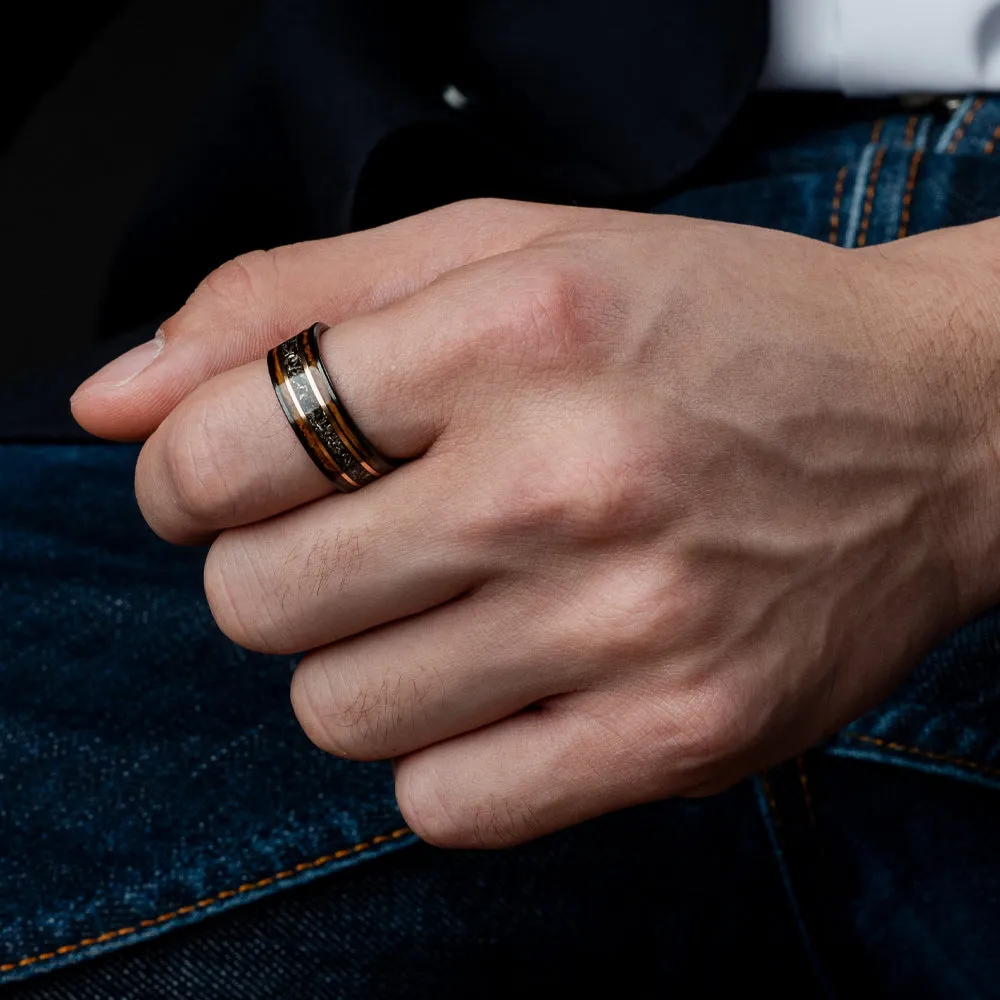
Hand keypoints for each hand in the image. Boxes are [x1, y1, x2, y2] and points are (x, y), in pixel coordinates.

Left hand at [71, 199, 999, 846]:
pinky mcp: (681, 734)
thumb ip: (292, 300)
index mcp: (517, 330)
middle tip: (358, 534)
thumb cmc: (712, 327)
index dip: (187, 472)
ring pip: (341, 711)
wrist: (923, 427)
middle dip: (271, 571)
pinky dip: (441, 749)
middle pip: (260, 601)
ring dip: (359, 659)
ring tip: (452, 600)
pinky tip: (505, 676)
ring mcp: (632, 623)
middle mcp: (572, 479)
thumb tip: (115, 397)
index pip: (222, 448)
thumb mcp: (507, 250)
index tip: (228, 476)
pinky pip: (448, 802)